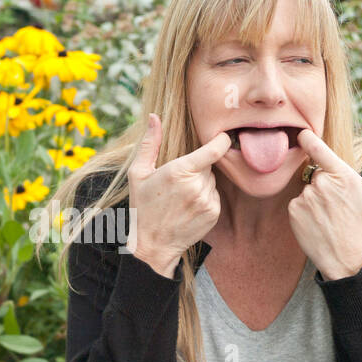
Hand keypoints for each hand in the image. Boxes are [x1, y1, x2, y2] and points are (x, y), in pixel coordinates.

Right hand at [126, 113, 231, 277]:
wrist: (152, 244)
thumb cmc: (142, 206)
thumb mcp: (138, 173)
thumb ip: (150, 144)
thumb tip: (155, 117)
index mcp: (179, 171)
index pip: (214, 149)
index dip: (221, 140)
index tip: (223, 136)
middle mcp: (196, 186)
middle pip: (209, 165)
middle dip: (198, 168)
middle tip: (178, 181)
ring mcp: (207, 201)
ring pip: (212, 181)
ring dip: (202, 183)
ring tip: (181, 196)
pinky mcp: (213, 213)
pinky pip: (214, 196)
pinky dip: (205, 198)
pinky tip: (188, 207)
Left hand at [288, 130, 361, 280]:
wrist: (348, 261)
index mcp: (343, 176)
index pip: (318, 148)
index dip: (308, 138)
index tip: (303, 134)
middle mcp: (322, 184)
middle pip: (316, 174)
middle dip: (323, 184)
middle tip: (337, 205)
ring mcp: (306, 197)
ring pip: (307, 190)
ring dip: (314, 198)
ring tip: (329, 217)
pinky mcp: (294, 211)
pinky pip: (297, 203)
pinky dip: (304, 211)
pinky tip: (318, 223)